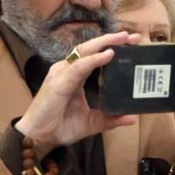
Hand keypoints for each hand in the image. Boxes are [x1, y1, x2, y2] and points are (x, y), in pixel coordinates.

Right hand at [16, 31, 139, 151]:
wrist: (39, 137)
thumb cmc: (59, 127)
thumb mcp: (91, 122)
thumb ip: (111, 118)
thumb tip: (132, 118)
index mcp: (74, 76)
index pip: (94, 55)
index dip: (111, 46)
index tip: (133, 43)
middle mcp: (67, 70)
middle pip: (90, 48)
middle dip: (112, 39)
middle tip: (135, 37)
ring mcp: (62, 74)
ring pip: (84, 51)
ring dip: (104, 43)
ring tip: (123, 38)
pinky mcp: (59, 83)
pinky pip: (79, 67)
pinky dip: (94, 60)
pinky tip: (108, 54)